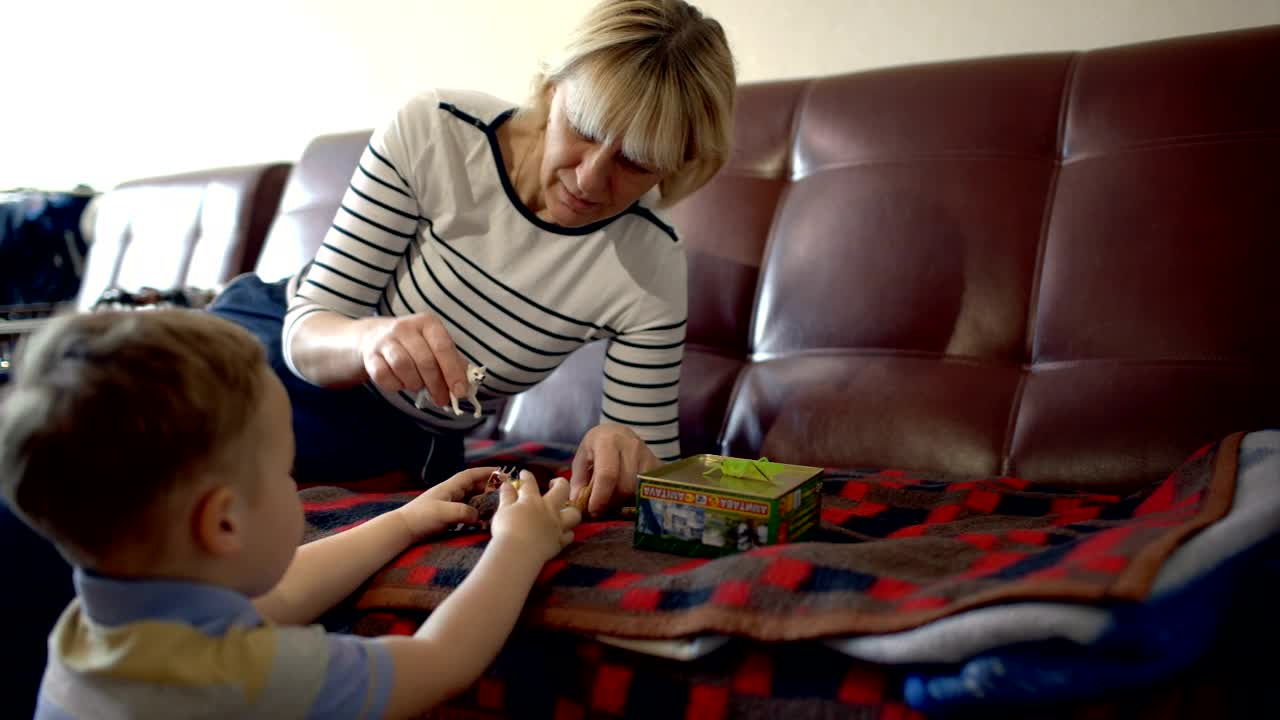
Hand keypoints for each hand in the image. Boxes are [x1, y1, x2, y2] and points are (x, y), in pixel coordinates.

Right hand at [355, 314, 470, 407]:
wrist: (371, 337)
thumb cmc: (413, 345)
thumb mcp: (434, 346)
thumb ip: (452, 363)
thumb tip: (467, 385)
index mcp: (427, 323)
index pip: (443, 347)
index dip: (453, 372)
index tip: (460, 392)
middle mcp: (405, 327)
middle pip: (425, 360)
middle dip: (436, 385)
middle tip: (442, 399)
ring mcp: (385, 339)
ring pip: (403, 367)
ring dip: (415, 384)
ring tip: (419, 387)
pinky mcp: (370, 354)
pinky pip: (383, 375)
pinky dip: (395, 385)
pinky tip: (400, 383)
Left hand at [395, 466, 494, 538]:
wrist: (403, 529)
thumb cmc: (422, 517)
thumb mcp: (444, 512)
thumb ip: (464, 512)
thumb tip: (478, 517)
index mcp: (451, 487)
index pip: (471, 475)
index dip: (487, 472)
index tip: (501, 472)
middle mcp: (451, 493)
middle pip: (474, 486)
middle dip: (489, 486)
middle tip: (504, 490)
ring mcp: (449, 504)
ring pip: (471, 498)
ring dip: (484, 500)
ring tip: (498, 504)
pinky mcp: (447, 516)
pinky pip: (467, 511)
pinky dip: (476, 513)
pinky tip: (483, 520)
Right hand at [490, 470, 580, 562]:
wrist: (518, 553)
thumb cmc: (506, 530)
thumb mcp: (503, 511)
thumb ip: (506, 496)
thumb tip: (507, 484)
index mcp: (532, 500)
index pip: (530, 482)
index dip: (527, 476)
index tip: (524, 474)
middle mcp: (548, 509)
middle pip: (562, 490)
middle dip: (560, 483)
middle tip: (553, 483)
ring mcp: (557, 525)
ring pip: (574, 513)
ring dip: (571, 510)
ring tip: (565, 509)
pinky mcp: (560, 541)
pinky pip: (570, 535)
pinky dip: (567, 532)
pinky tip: (562, 532)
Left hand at [569, 423, 660, 517]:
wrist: (618, 432)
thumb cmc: (596, 446)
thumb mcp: (582, 458)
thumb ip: (578, 482)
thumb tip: (578, 507)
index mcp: (608, 442)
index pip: (608, 475)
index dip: (600, 497)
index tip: (593, 511)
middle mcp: (631, 446)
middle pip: (625, 486)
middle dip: (612, 503)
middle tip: (602, 508)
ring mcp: (647, 455)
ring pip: (638, 490)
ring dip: (624, 502)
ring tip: (613, 501)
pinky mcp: (657, 465)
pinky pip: (648, 490)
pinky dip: (636, 499)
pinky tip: (626, 498)